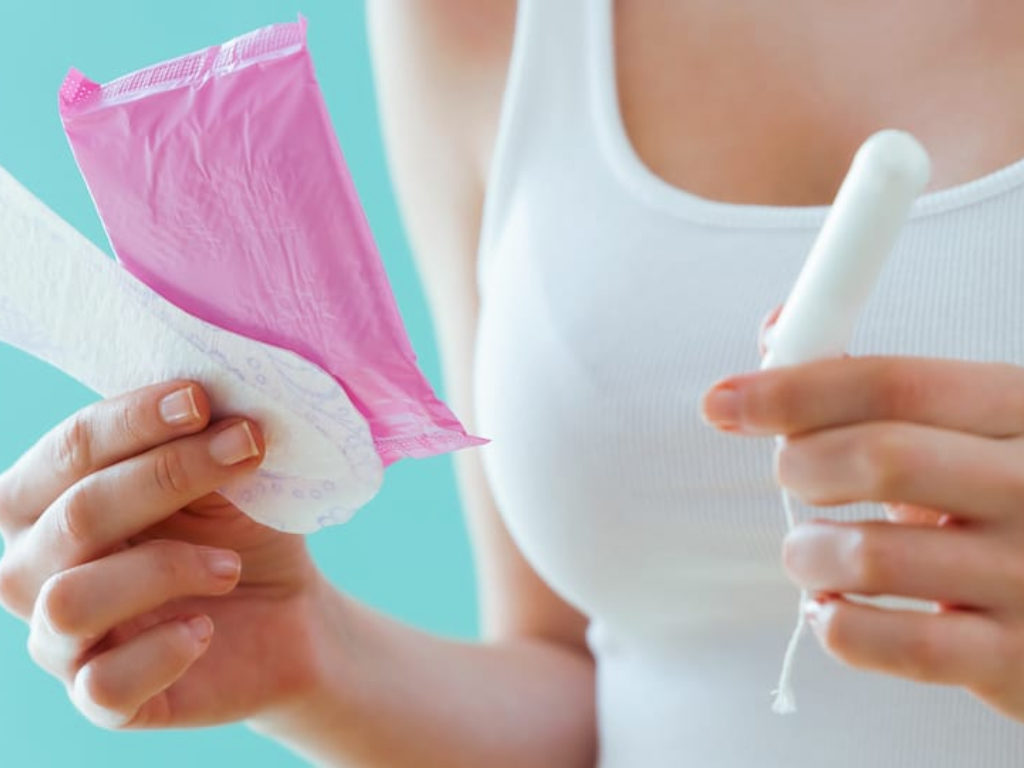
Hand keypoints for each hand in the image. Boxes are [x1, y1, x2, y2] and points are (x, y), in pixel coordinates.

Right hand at [0, 380, 329, 729]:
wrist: (289, 610)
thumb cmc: (240, 527)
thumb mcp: (222, 475)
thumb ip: (195, 436)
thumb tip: (204, 391)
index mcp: (50, 502)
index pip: (66, 452)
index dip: (130, 420)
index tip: (201, 398)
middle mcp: (35, 570)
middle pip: (74, 515)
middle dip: (167, 474)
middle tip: (247, 447)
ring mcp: (63, 640)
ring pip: (71, 599)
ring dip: (165, 568)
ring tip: (230, 565)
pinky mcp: (105, 700)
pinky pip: (103, 685)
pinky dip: (162, 649)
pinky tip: (207, 628)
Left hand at [700, 349, 1023, 722]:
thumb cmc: (997, 500)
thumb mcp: (959, 427)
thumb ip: (869, 383)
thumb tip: (777, 330)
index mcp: (1020, 412)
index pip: (893, 383)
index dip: (794, 389)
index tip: (726, 401)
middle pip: (880, 457)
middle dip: (801, 465)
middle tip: (790, 476)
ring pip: (869, 556)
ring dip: (806, 553)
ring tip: (810, 552)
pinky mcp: (1011, 659)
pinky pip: (889, 643)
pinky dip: (834, 622)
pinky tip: (834, 606)